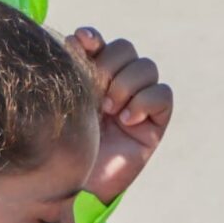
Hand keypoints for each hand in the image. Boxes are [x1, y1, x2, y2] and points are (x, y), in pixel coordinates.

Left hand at [69, 28, 171, 202]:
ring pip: (146, 68)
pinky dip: (145, 102)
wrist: (72, 185)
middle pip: (125, 49)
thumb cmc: (61, 146)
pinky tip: (126, 120)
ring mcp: (137, 101)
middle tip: (96, 94)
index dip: (92, 37)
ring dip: (126, 84)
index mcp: (90, 75)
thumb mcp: (63, 105)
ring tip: (109, 110)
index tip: (81, 42)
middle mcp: (116, 83)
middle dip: (110, 66)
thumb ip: (69, 72)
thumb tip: (73, 39)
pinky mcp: (155, 121)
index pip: (99, 42)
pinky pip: (162, 95)